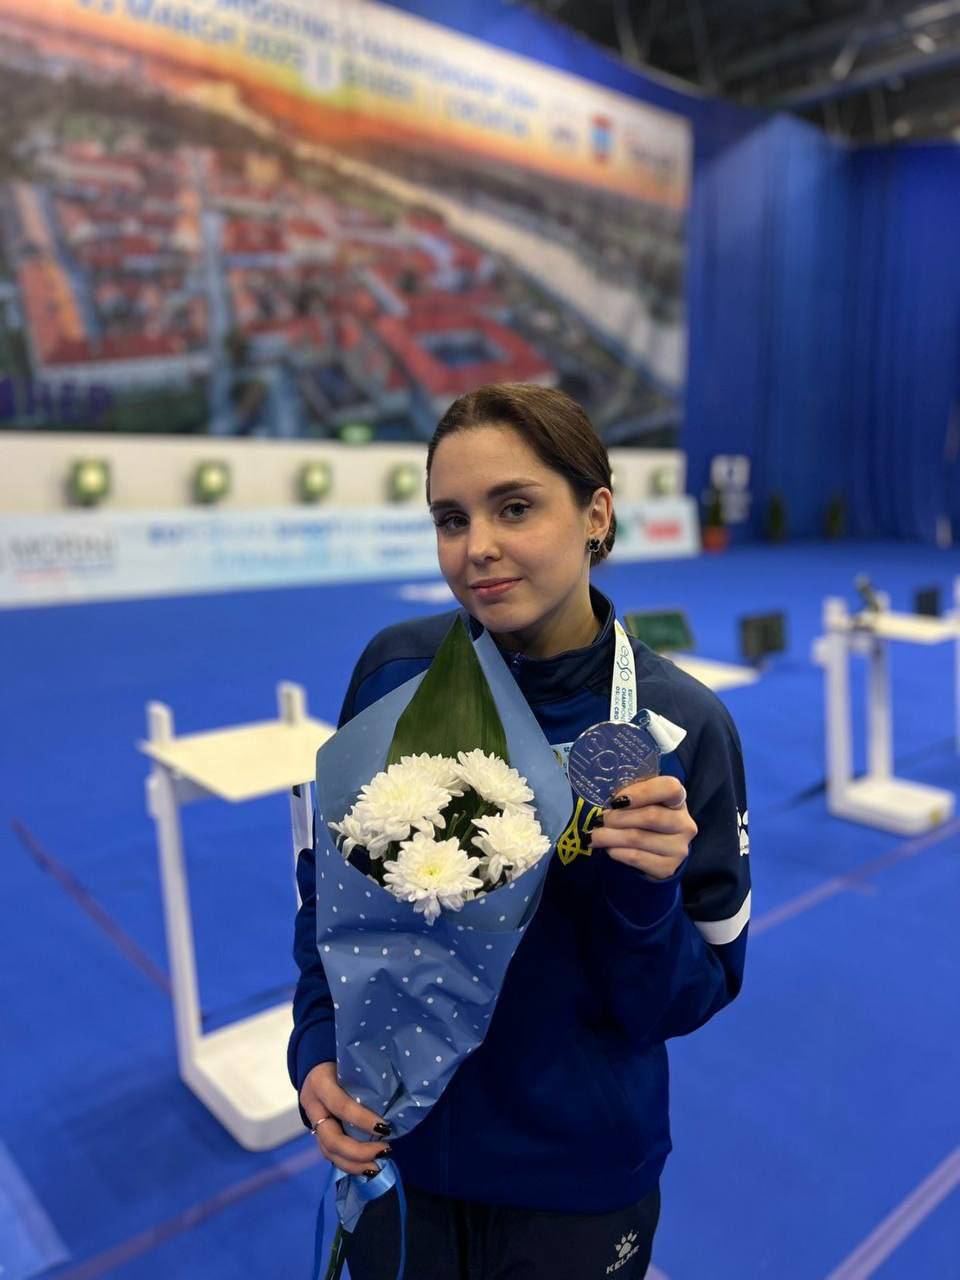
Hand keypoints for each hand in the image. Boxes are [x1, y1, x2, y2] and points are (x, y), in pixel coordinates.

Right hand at [300, 1062, 391, 1176]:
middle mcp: (313, 1106)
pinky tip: (367, 1167)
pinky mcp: (317, 1134)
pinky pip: (330, 1155)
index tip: (386, 1128)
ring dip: (354, 1164)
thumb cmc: (341, 1062)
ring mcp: (313, 1123)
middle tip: (385, 1150)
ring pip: (328, 1152)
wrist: (316, 1067)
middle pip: (330, 1139)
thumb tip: (397, 1097)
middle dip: (358, 1151)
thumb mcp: (350, 1064)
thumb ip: (366, 1079)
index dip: (362, 1119)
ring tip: (377, 1167)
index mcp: (320, 1083)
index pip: (341, 1105)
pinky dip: (349, 1164)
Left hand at [589, 775, 696, 880]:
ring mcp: (678, 848)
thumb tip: (607, 802)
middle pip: (651, 816)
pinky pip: (636, 857)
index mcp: (678, 799)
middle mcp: (684, 823)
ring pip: (638, 838)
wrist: (655, 852)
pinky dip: (617, 852)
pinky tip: (609, 848)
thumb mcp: (641, 802)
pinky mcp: (668, 867)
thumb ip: (630, 796)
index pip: (670, 788)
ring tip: (596, 835)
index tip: (617, 800)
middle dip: (619, 817)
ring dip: (610, 836)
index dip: (643, 792)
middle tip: (601, 819)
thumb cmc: (643, 818)